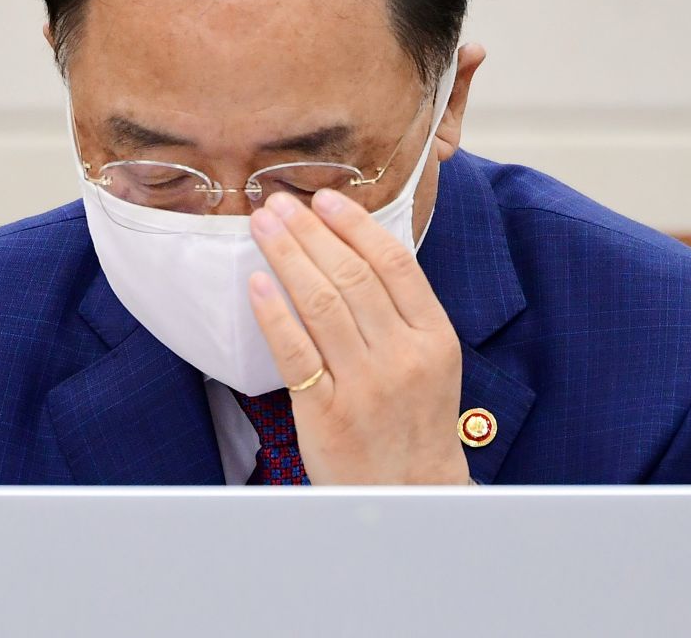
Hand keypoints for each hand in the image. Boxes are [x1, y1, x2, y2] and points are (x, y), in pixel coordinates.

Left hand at [248, 188, 469, 484]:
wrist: (410, 492)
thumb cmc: (415, 419)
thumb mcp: (431, 359)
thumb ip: (402, 309)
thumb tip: (356, 246)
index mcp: (434, 337)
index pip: (394, 264)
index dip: (355, 225)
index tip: (324, 198)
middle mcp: (403, 357)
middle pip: (352, 277)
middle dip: (310, 232)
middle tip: (279, 202)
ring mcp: (365, 386)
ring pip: (321, 305)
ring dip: (287, 257)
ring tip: (263, 226)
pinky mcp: (326, 412)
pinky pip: (295, 352)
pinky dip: (273, 314)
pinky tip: (256, 283)